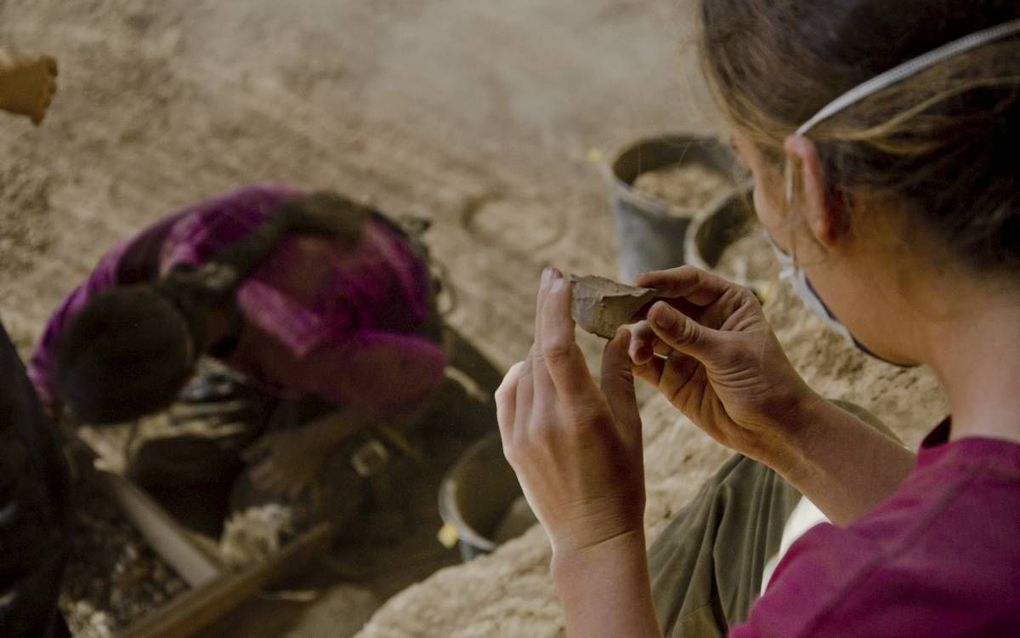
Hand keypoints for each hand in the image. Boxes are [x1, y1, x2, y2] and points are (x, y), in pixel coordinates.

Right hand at [0, 50, 57, 123]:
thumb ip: (18, 60)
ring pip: (47, 101)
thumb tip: (18, 64)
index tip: (53, 73)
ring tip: (26, 103)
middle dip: (46, 89)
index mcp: (39, 61)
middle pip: (52, 86)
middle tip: (36, 92)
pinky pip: (40, 116)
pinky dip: (37, 118)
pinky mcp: (35, 108)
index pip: (52, 64)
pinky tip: (34, 121)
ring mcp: (41, 94)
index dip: (51, 70)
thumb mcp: (7, 56)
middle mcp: (44, 78)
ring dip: (40, 102)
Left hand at [244, 427, 329, 498]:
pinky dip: (287, 494)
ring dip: (271, 489)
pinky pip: (293, 493)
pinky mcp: (305, 481)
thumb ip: (256, 448)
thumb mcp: (271, 438)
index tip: (252, 473)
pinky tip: (286, 493)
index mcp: (273, 463)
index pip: (256, 476)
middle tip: (259, 482)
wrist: (317, 439)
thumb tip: (242, 458)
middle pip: (266, 485)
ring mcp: (294, 479)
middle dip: (260, 484)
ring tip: (270, 486)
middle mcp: (282, 474)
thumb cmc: (293, 436)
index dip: (253, 475)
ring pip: (278, 490)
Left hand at [496, 268, 645, 555]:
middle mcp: (545, 419)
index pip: (558, 345)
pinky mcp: (511, 445)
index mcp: (581, 413)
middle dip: (547, 312)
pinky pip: (509, 394)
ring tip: (557, 328)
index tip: (557, 277)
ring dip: (539, 344)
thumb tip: (620, 330)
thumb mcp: (631, 426)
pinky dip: (522, 374)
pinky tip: (534, 366)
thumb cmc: (623, 481)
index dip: (554, 306)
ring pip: (525, 369)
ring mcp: (522, 433)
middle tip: (554, 281)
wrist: (590, 535)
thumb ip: (621, 374)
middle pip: (538, 349)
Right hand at [629, 266, 817, 462]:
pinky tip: (631, 360)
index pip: (690, 282)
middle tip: (619, 312)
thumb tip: (652, 310)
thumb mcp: (728, 354)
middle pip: (664, 305)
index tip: (637, 285)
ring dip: (639, 338)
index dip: (663, 280)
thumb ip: (688, 334)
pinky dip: (635, 360)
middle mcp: (703, 322)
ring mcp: (686, 349)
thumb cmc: (766, 382)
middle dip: (641, 308)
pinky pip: (648, 363)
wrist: (774, 430)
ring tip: (637, 351)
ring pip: (651, 333)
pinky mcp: (674, 377)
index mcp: (727, 304)